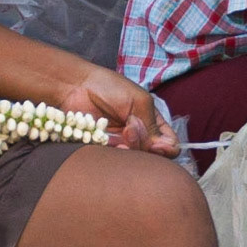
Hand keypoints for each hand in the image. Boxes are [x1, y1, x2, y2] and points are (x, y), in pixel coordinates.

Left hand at [49, 63, 178, 156]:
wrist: (77, 87)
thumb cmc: (110, 87)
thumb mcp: (139, 102)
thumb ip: (153, 125)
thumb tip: (165, 149)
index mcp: (152, 122)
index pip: (169, 144)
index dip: (166, 148)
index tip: (157, 145)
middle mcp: (139, 136)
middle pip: (152, 155)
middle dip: (143, 143)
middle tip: (130, 128)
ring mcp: (122, 143)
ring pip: (134, 159)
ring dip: (129, 147)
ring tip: (121, 131)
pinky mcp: (105, 148)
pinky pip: (115, 159)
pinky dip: (115, 152)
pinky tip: (109, 141)